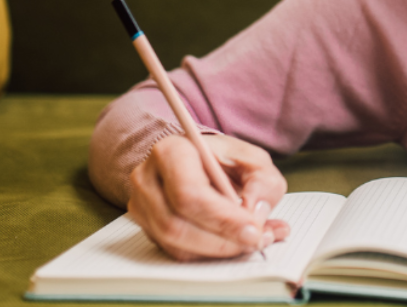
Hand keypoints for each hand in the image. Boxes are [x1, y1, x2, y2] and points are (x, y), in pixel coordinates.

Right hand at [127, 134, 290, 260]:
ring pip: (174, 243)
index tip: (253, 230)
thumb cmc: (225, 160)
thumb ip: (263, 182)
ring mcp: (143, 205)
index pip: (188, 193)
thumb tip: (256, 213)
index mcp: (171, 151)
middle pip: (175, 223)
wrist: (202, 164)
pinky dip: (208, 254)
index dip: (221, 218)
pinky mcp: (148, 227)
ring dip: (217, 250)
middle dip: (221, 240)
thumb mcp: (254, 160)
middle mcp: (148, 178)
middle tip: (255, 241)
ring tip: (251, 242)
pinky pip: (175, 252)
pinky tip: (233, 244)